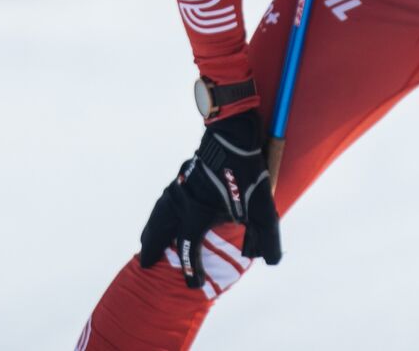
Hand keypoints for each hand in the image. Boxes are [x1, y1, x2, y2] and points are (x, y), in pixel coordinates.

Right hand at [138, 110, 281, 287]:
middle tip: (145, 263)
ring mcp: (180, 185)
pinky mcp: (183, 173)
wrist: (232, 132)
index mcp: (196, 212)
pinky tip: (163, 211)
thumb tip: (272, 261)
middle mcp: (182, 201)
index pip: (187, 248)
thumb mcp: (262, 207)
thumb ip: (266, 236)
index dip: (190, 270)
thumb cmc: (247, 170)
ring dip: (152, 230)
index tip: (193, 285)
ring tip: (147, 241)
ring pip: (158, 212)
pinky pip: (164, 199)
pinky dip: (158, 212)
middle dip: (153, 248)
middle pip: (159, 230)